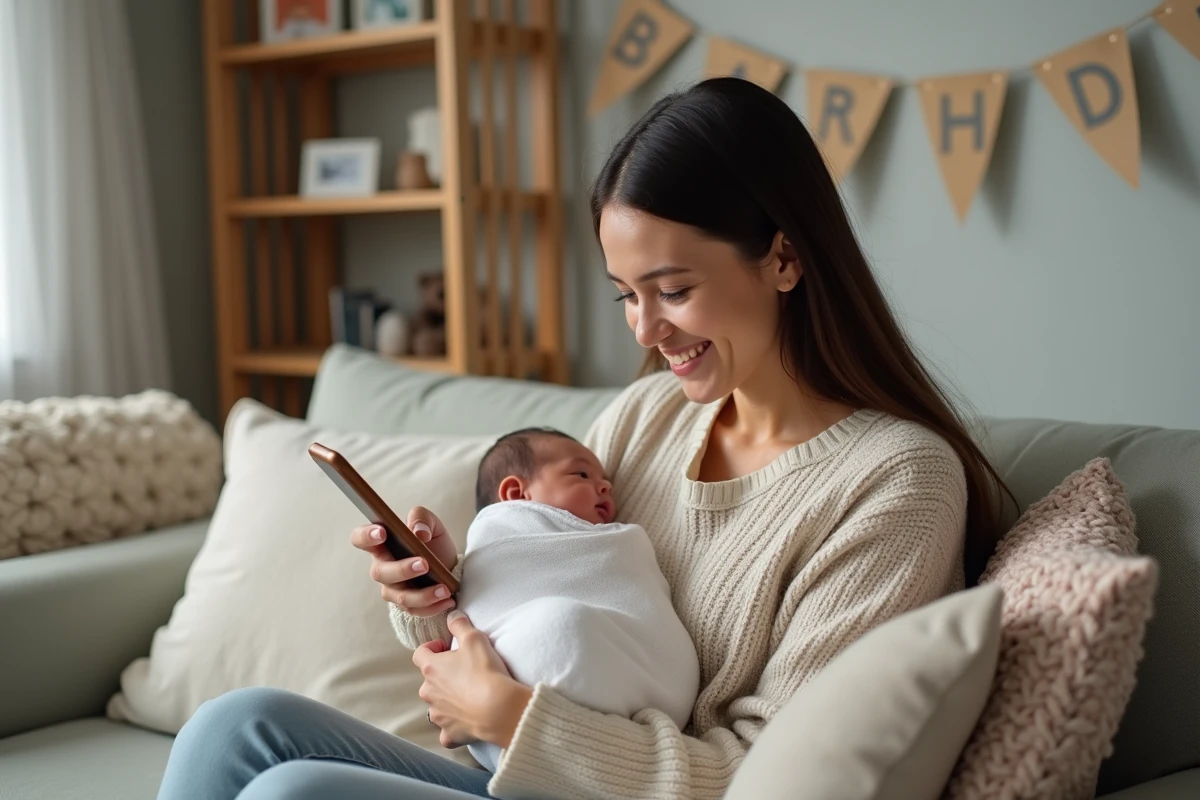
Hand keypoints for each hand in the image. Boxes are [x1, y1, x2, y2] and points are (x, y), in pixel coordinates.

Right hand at [350, 506, 458, 616]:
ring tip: (444, 588)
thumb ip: (422, 518)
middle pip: (379, 572)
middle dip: (402, 569)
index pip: (361, 538)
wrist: (450, 567)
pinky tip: (447, 598)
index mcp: (382, 544)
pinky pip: (415, 610)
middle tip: (424, 564)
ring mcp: (393, 588)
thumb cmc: (433, 543)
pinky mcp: (407, 605)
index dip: (366, 536)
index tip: (382, 533)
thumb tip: (418, 532)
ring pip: (400, 596)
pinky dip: (433, 606)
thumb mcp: (432, 524)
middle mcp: (383, 567)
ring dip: (422, 594)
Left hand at [414, 610, 532, 749]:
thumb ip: (460, 624)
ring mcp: (437, 715)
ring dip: (447, 701)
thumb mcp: (475, 638)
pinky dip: (453, 728)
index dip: (432, 648)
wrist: (498, 709)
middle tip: (464, 671)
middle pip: (428, 681)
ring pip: (436, 706)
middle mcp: (428, 692)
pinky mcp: (450, 734)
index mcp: (431, 668)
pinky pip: (446, 732)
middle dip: (442, 676)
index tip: (446, 647)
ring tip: (468, 695)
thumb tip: (452, 615)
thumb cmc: (484, 671)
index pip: (419, 653)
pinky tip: (465, 723)